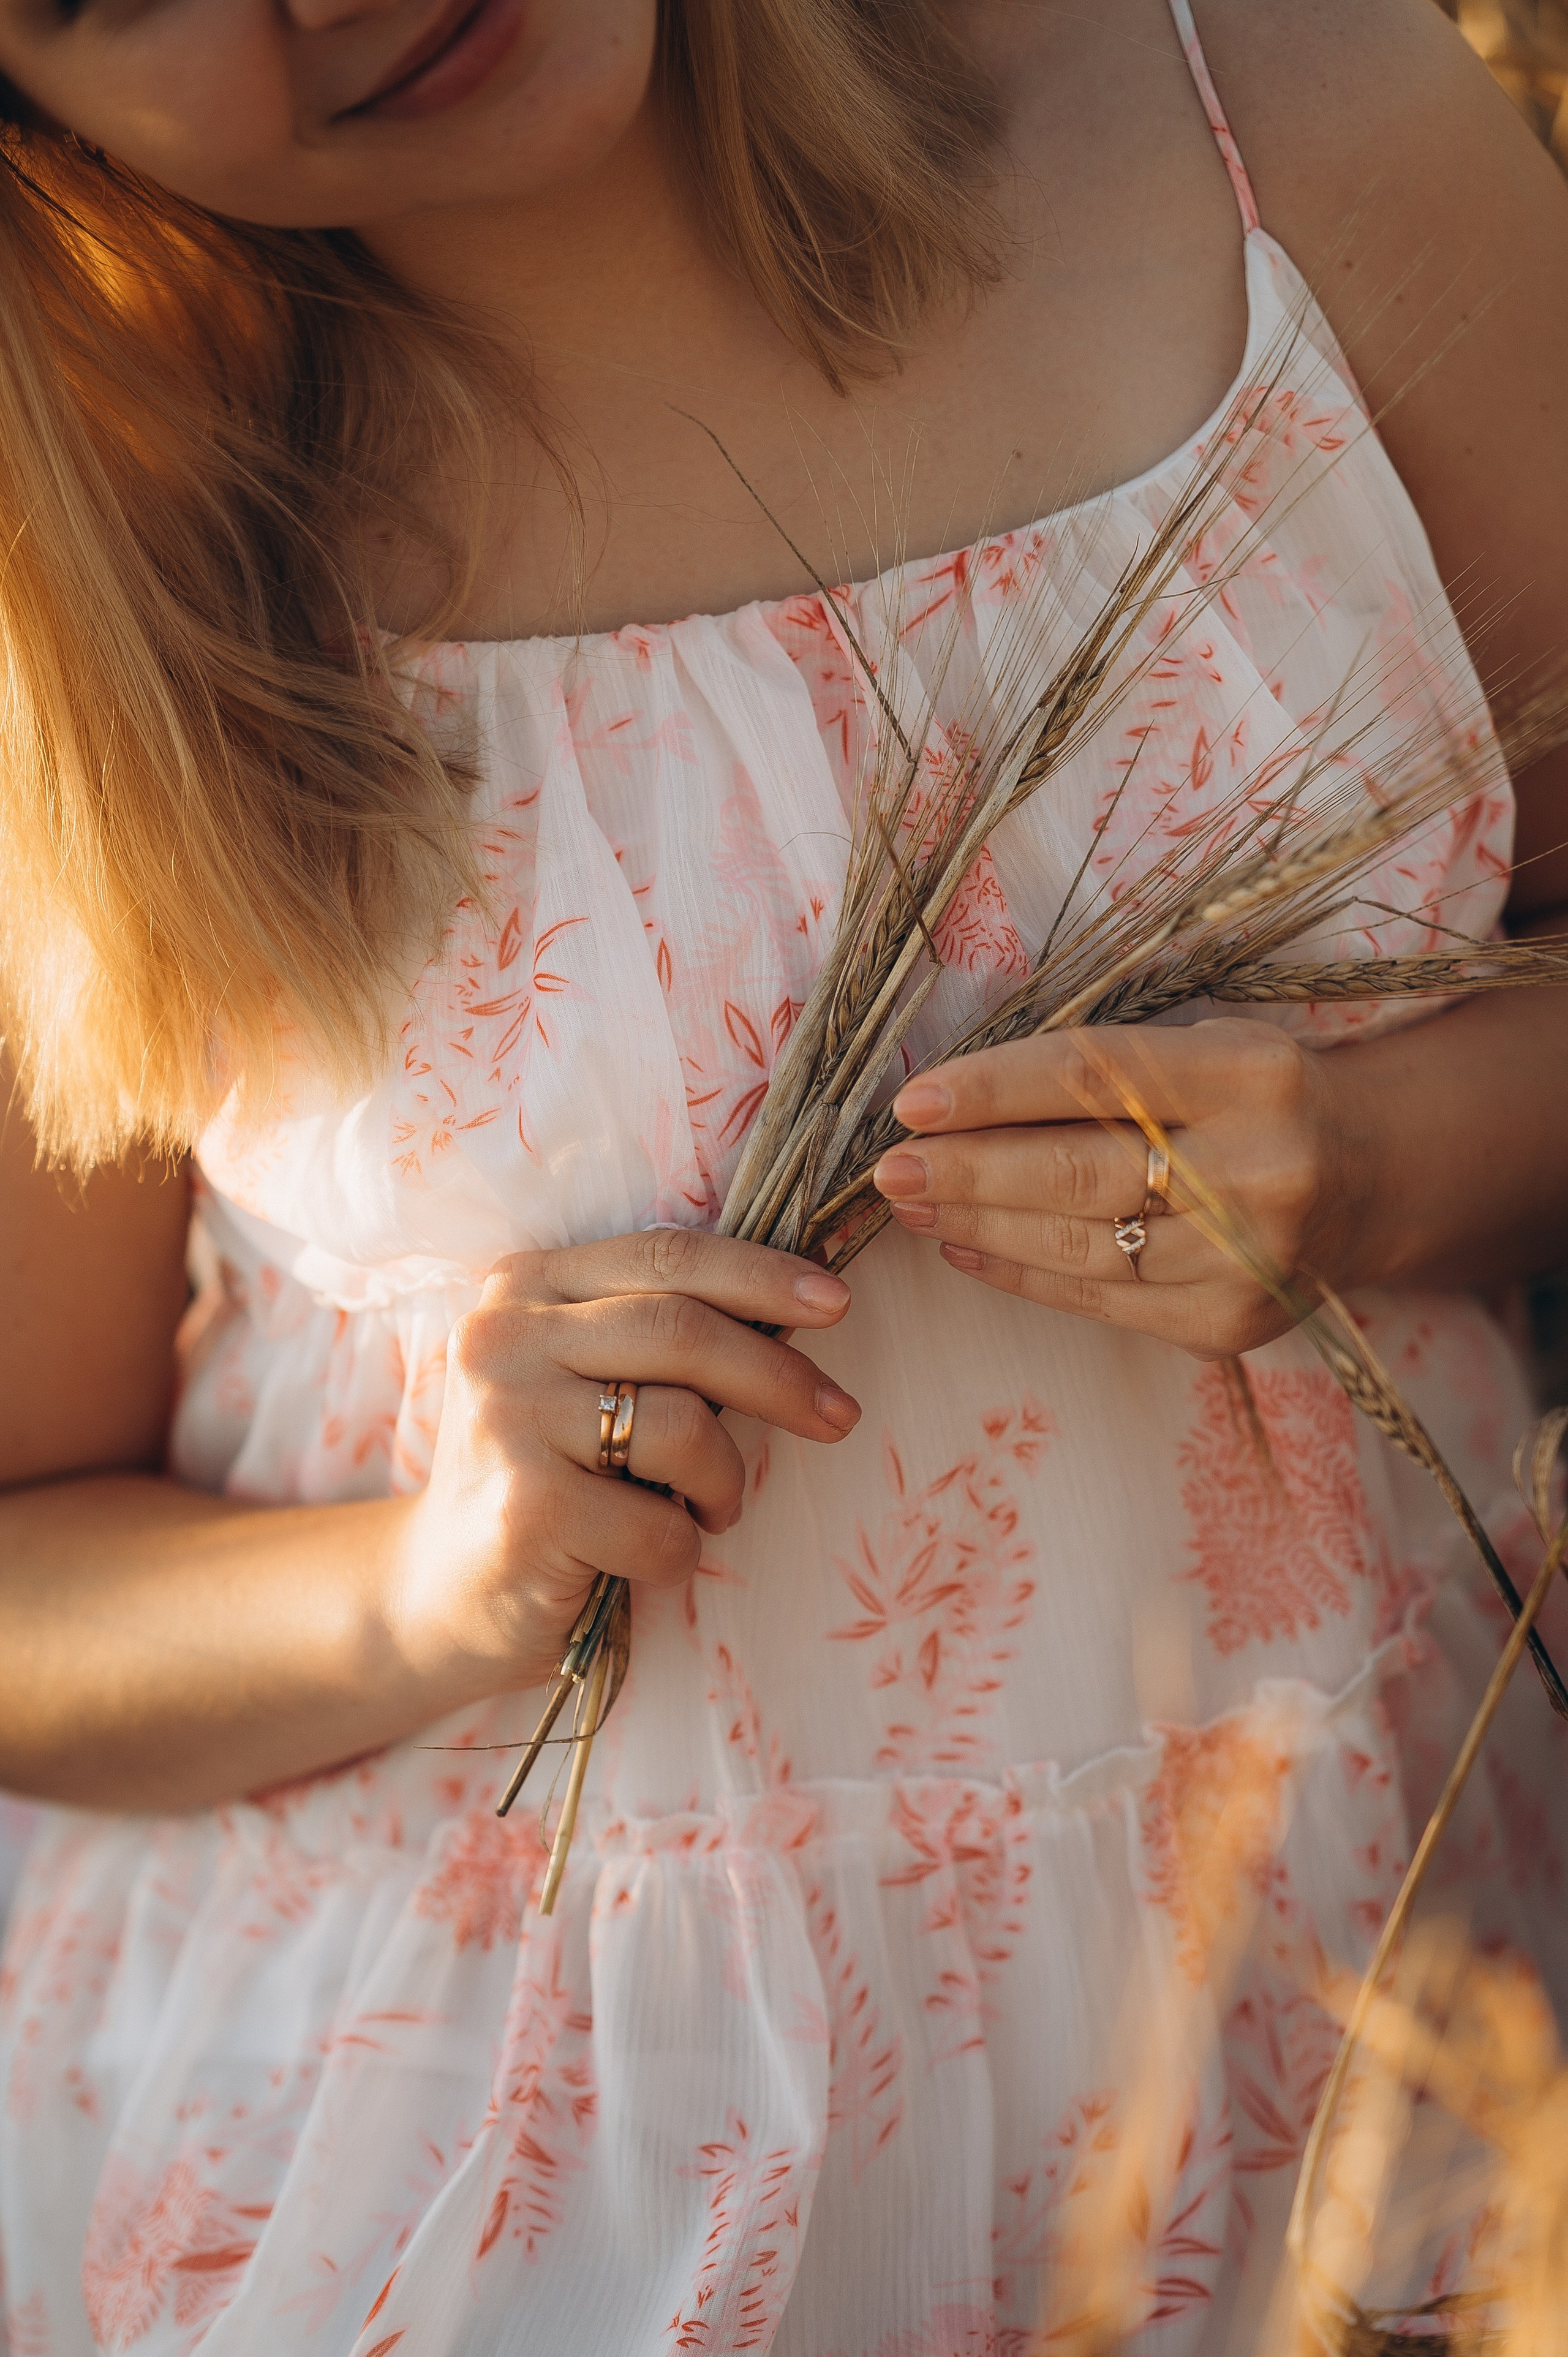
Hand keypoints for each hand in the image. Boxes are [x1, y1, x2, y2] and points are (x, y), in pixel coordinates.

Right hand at [389, 1230, 857, 1695]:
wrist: (442, 1593)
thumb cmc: (547, 1478)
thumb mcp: (587, 1379)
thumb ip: (659, 1335)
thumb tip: (801, 1305)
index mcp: (525, 1286)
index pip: (664, 1255)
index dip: (761, 1274)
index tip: (837, 1302)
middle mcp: (503, 1338)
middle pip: (682, 1330)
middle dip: (780, 1375)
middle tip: (839, 1415)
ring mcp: (506, 1422)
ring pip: (684, 1427)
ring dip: (726, 1482)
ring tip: (710, 1508)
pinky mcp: (525, 1510)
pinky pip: (661, 1527)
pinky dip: (682, 1551)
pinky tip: (651, 1555)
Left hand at [873, 1019, 1372, 1359]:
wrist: (1372, 1177)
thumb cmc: (1254, 1098)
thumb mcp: (1202, 1051)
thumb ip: (1102, 1072)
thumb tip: (952, 1103)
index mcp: (1253, 1075)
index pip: (1096, 1078)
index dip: (994, 1090)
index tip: (912, 1103)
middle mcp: (1261, 1170)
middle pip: (1079, 1175)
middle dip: (969, 1173)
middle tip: (890, 1169)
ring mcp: (1247, 1260)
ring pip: (1079, 1249)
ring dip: (978, 1227)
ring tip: (913, 1204)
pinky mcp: (1227, 1324)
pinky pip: (1098, 1301)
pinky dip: (1020, 1274)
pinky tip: (966, 1247)